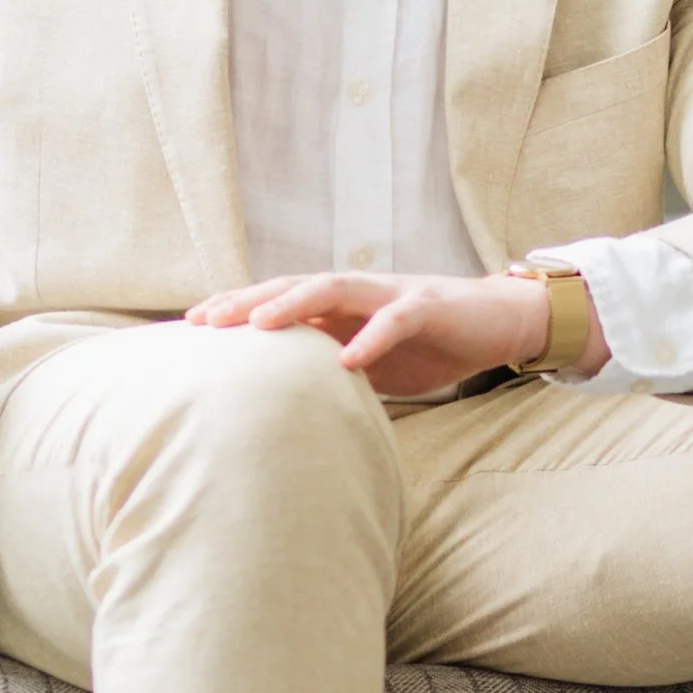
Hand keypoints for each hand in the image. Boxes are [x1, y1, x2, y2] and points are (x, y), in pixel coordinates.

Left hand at [185, 268, 601, 396]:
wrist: (500, 323)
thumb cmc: (432, 343)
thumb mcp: (374, 363)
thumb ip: (332, 372)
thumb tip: (288, 405)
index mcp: (342, 306)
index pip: (279, 301)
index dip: (236, 310)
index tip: (193, 326)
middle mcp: (359, 292)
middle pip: (292, 286)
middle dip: (246, 301)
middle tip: (204, 321)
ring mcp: (392, 295)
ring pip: (333, 288)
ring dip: (293, 305)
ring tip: (258, 326)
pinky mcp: (428, 308)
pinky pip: (394, 320)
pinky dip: (369, 338)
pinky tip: (345, 360)